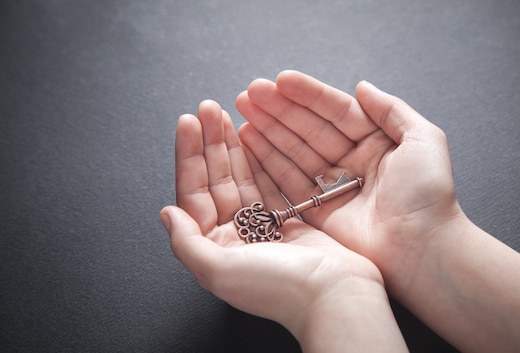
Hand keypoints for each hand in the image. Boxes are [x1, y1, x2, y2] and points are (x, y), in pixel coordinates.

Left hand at [159, 101, 406, 351]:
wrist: (335, 295)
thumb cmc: (280, 288)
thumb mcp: (219, 270)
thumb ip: (187, 243)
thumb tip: (167, 214)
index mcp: (214, 249)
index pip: (194, 194)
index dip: (189, 157)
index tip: (189, 123)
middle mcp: (235, 237)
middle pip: (216, 181)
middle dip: (210, 144)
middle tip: (208, 109)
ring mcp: (263, 228)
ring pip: (241, 178)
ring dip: (233, 147)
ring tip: (226, 115)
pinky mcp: (289, 221)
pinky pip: (268, 183)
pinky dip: (260, 160)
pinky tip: (253, 138)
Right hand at [236, 70, 465, 296]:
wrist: (423, 249)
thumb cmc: (428, 195)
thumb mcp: (423, 139)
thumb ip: (391, 109)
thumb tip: (362, 86)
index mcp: (376, 142)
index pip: (336, 111)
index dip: (308, 95)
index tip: (280, 80)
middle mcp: (352, 162)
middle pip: (309, 129)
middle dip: (279, 109)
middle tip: (250, 92)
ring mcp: (333, 187)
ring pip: (294, 152)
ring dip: (268, 130)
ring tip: (243, 110)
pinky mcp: (318, 213)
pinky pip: (287, 182)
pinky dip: (267, 162)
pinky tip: (248, 140)